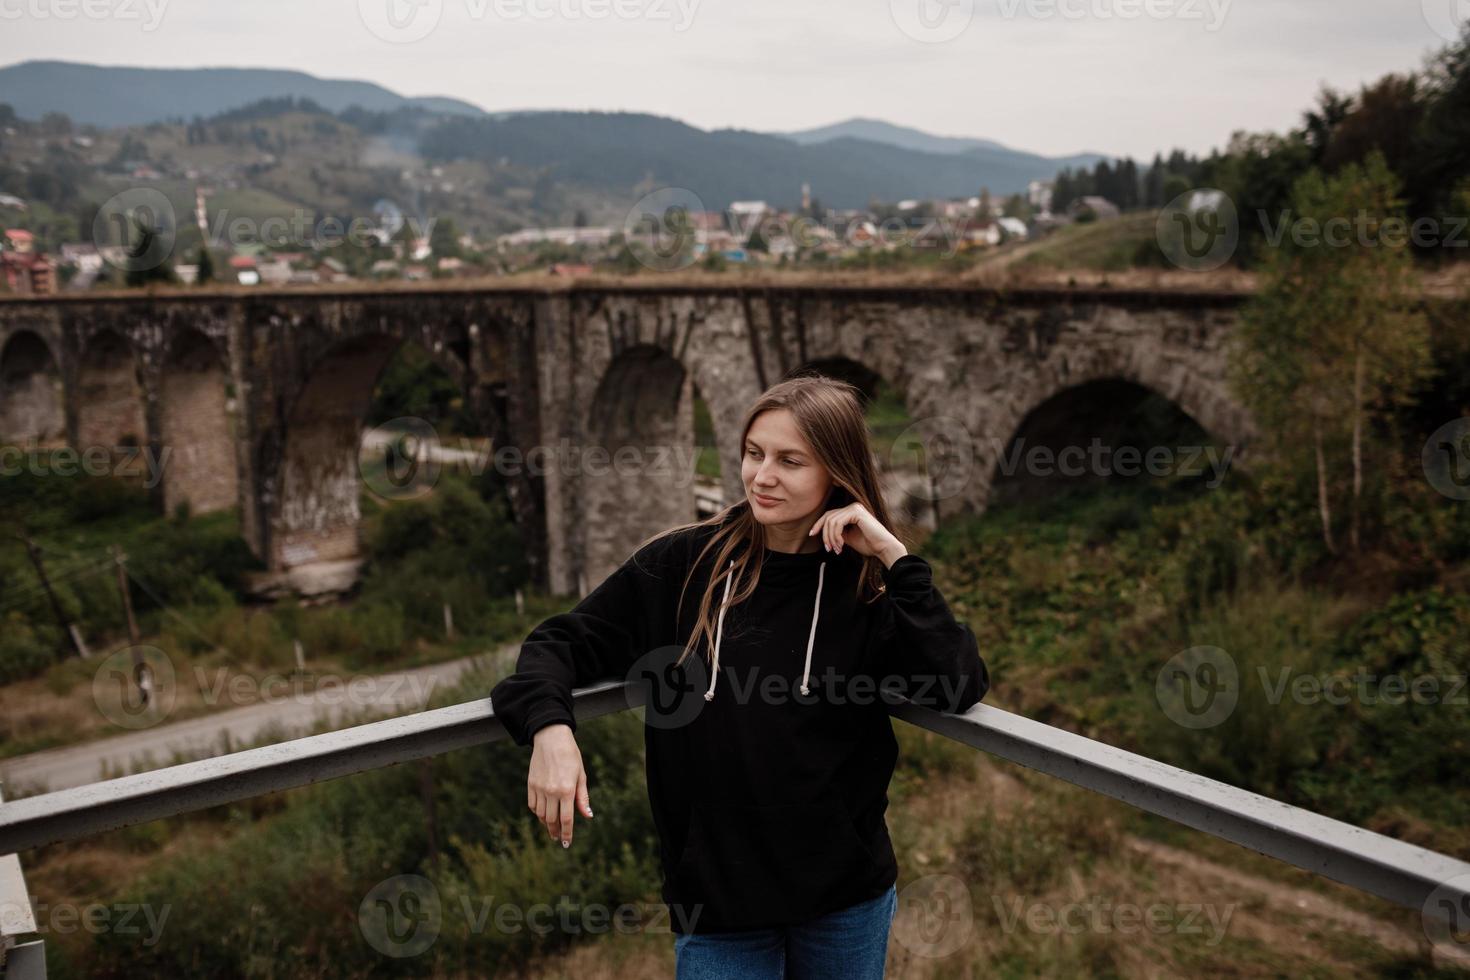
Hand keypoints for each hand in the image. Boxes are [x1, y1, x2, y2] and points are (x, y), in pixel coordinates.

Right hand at [528, 723, 592, 846]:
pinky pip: (533, 805)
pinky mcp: (530, 785)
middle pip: (552, 820)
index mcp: (566, 789)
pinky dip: (538, 813)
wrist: (551, 739)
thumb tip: (588, 816)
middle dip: (555, 832)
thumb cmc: (570, 756)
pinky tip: (544, 814)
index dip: (566, 834)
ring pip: (541, 815)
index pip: (566, 819)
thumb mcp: (581, 775)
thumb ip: (582, 797)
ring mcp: (539, 788)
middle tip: (558, 839)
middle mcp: (551, 791)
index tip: (566, 843)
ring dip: (547, 824)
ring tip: (552, 828)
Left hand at [808, 503, 906, 564]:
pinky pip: (838, 523)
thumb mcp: (848, 538)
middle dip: (824, 534)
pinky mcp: (856, 512)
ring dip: (831, 538)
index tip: (811, 534)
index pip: (829, 515)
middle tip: (829, 549)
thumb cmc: (868, 544)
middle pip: (828, 517)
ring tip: (837, 549)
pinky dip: (836, 535)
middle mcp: (853, 507)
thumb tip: (823, 533)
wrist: (883, 548)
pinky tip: (841, 545)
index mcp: (851, 511)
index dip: (818, 524)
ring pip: (831, 521)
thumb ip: (837, 532)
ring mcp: (855, 508)